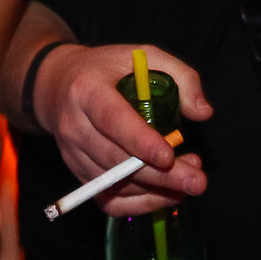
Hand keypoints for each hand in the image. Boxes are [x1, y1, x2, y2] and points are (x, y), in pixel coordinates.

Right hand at [40, 42, 213, 216]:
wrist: (57, 85)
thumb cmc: (108, 68)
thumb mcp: (145, 56)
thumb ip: (181, 77)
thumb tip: (203, 112)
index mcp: (88, 90)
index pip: (112, 120)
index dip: (140, 141)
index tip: (168, 156)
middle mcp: (74, 125)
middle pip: (116, 159)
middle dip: (159, 176)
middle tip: (196, 181)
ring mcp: (73, 154)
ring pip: (114, 185)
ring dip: (155, 190)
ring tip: (189, 182)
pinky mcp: (78, 174)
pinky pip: (108, 199)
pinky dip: (140, 203)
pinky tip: (166, 195)